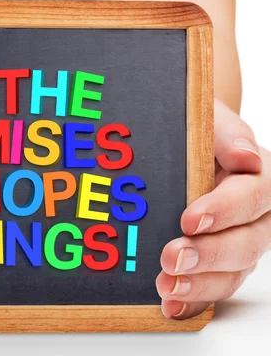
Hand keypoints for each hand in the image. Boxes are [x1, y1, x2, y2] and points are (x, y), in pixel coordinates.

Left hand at [157, 99, 269, 318]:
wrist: (187, 148)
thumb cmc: (200, 134)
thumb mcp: (210, 120)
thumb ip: (226, 134)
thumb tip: (246, 155)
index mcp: (260, 178)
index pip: (252, 196)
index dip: (225, 210)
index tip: (189, 218)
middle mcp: (257, 217)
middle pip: (246, 243)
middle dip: (208, 254)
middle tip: (172, 258)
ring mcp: (239, 244)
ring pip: (232, 273)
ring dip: (199, 285)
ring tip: (167, 286)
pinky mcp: (219, 265)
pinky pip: (213, 288)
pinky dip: (193, 301)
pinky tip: (171, 306)